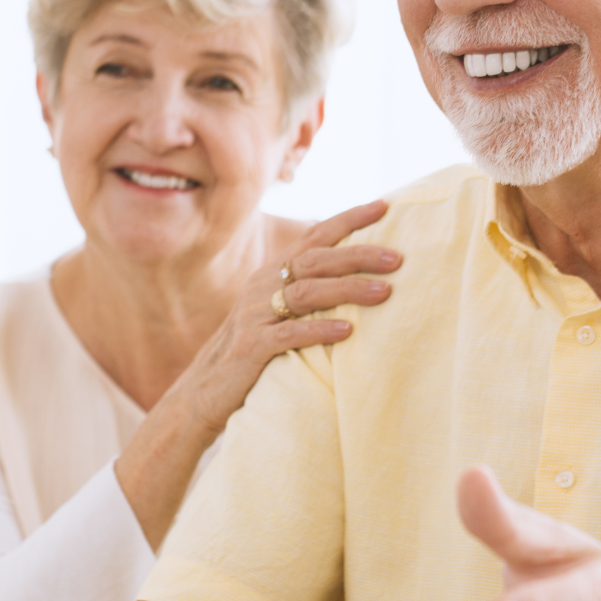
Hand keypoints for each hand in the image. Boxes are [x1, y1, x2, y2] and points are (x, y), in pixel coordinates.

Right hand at [165, 199, 396, 440]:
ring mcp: (254, 316)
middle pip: (315, 260)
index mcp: (271, 274)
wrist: (204, 393)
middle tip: (396, 258)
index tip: (383, 206)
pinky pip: (290, 333)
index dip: (347, 219)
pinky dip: (320, 329)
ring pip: (306, 292)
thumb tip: (361, 280)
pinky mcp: (252, 347)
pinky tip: (348, 330)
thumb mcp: (277, 315)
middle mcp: (262, 287)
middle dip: (358, 254)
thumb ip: (307, 295)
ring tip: (384, 292)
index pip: (313, 237)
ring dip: (347, 289)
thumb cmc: (252, 354)